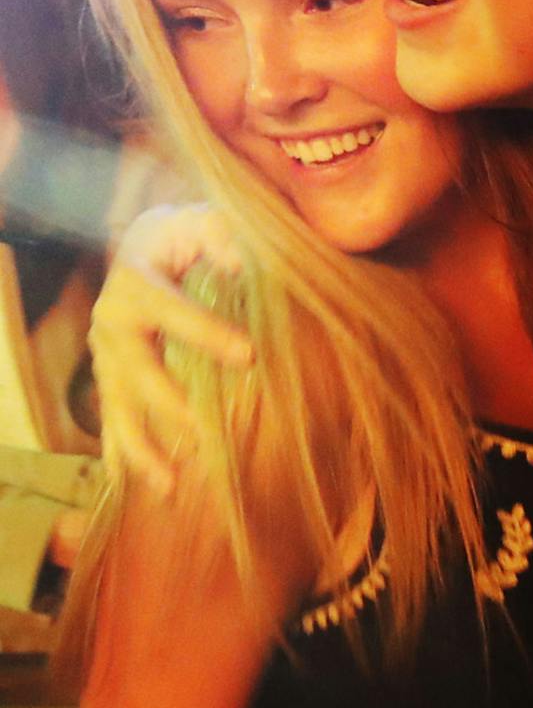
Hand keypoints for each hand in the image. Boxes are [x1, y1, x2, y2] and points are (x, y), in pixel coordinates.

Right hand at [89, 206, 248, 497]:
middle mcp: (113, 321)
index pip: (169, 309)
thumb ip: (222, 236)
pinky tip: (136, 485)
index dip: (204, 332)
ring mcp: (108, 354)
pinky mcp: (114, 376)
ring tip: (168, 485)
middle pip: (132, 368)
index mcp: (135, 282)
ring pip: (116, 404)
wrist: (148, 243)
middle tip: (201, 435)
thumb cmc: (186, 234)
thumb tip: (241, 263)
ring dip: (139, 447)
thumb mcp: (204, 222)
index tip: (248, 356)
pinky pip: (113, 418)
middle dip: (164, 402)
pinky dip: (123, 452)